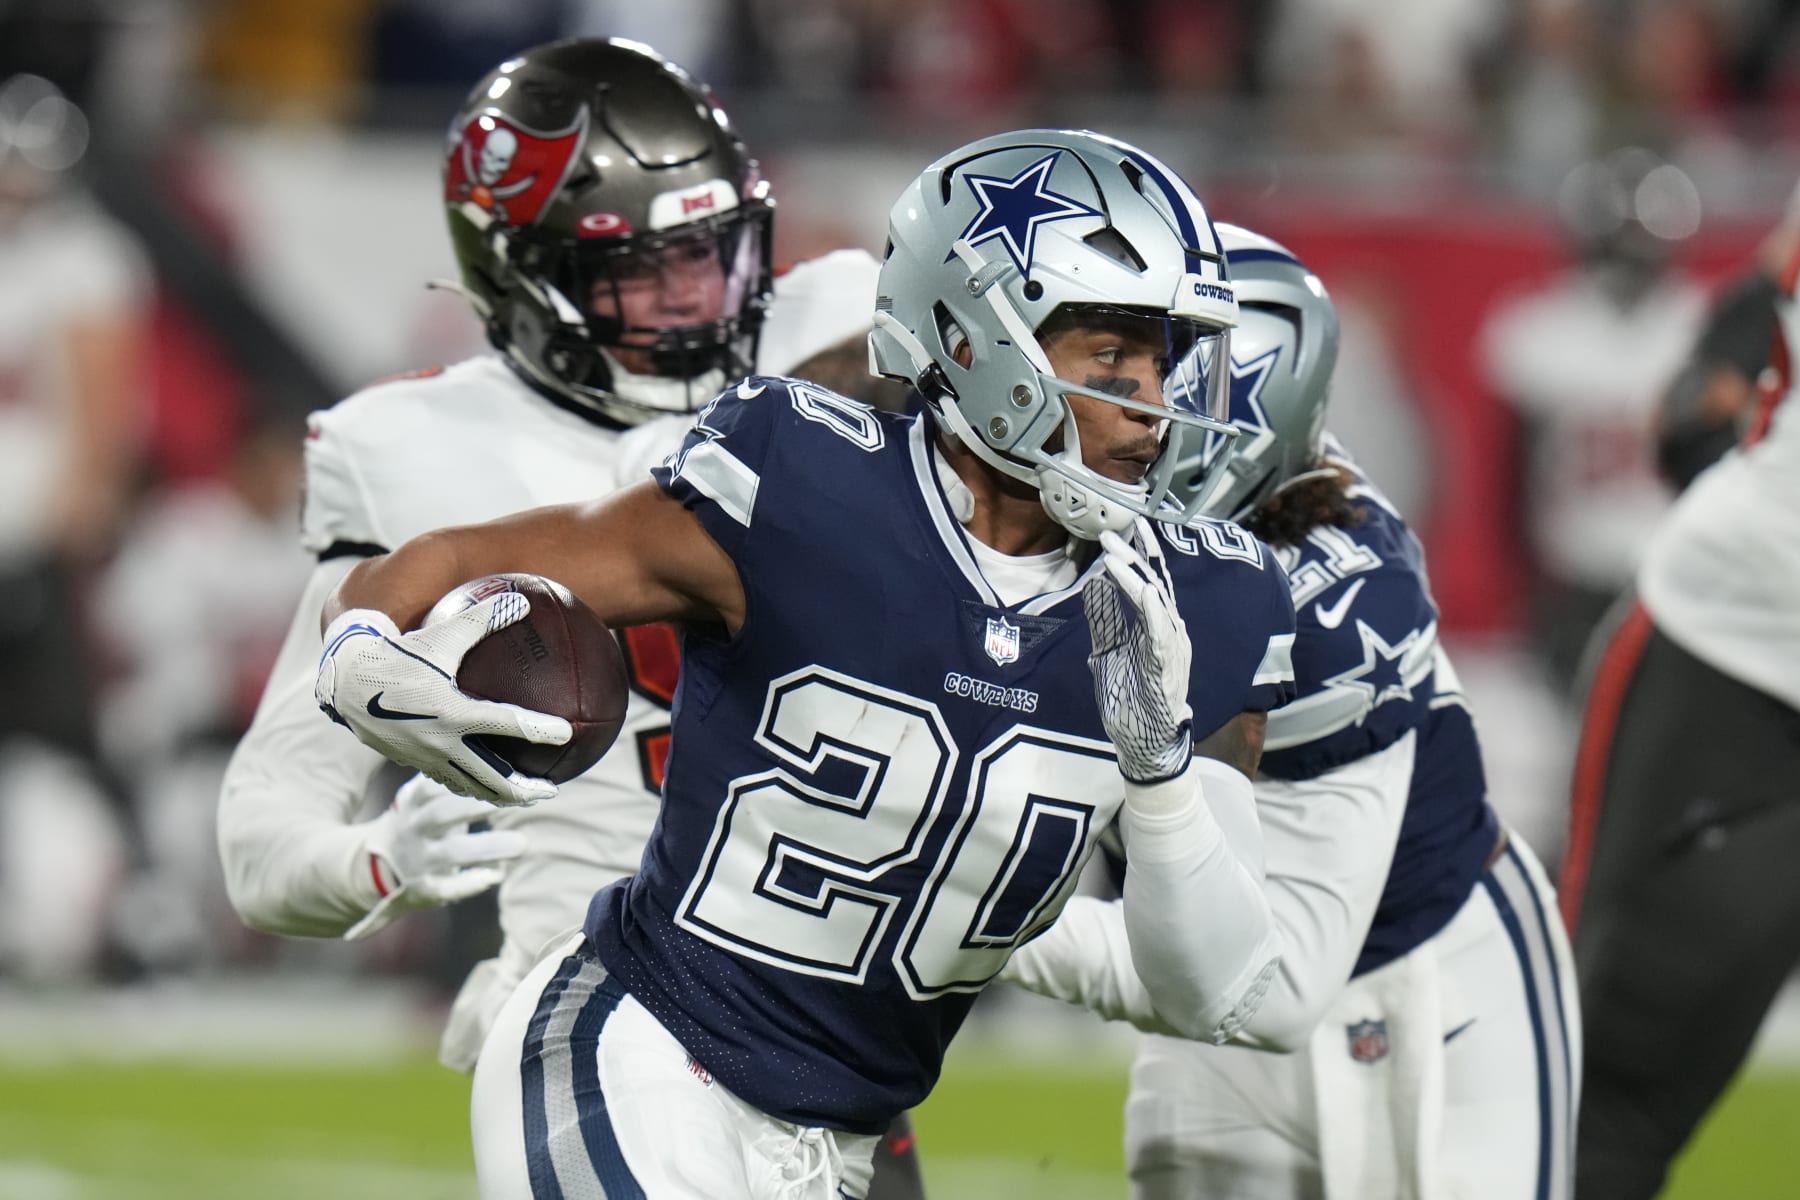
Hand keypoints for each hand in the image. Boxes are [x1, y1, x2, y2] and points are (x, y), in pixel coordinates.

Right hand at [314, 596, 570, 805]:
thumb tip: (521, 600)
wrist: (345, 680)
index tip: (566, 734)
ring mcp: (425, 757)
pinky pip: (448, 779)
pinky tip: (485, 783)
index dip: (539, 729)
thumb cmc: (398, 650)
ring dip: (499, 796)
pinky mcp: (412, 762)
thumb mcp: (442, 633)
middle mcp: (440, 740)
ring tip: (524, 798)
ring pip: (469, 786)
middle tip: (551, 790)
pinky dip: (471, 786)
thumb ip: (483, 618)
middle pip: (491, 777)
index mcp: (452, 710)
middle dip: (523, 789)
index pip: (505, 723)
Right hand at [344, 774, 528, 940]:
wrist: (376, 867)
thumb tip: (496, 753)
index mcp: (413, 802)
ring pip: (451, 853)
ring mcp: (418, 860)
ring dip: (488, 847)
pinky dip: (470, 883)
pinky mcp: (425, 888)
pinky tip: (495, 875)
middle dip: (480, 807)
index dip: (469, 779)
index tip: (505, 774)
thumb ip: (449, 781)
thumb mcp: (420, 798)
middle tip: (522, 801)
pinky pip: (447, 887)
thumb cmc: (417, 822)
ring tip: (522, 844)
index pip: (437, 784)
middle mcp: (414, 828)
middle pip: (444, 814)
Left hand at [1083, 521, 1193, 781]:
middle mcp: (1169, 634)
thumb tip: (1095, 588)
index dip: (1136, 556)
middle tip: (1111, 535)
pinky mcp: (1166, 670)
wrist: (1145, 745)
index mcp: (1156, 629)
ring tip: (1114, 558)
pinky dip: (1154, 612)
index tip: (1119, 533)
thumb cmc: (1130, 701)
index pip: (1147, 583)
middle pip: (1152, 585)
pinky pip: (1162, 636)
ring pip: (1156, 605)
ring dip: (1134, 578)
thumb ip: (1105, 623)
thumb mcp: (1109, 654)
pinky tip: (1144, 591)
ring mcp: (1171, 651)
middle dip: (1132, 557)